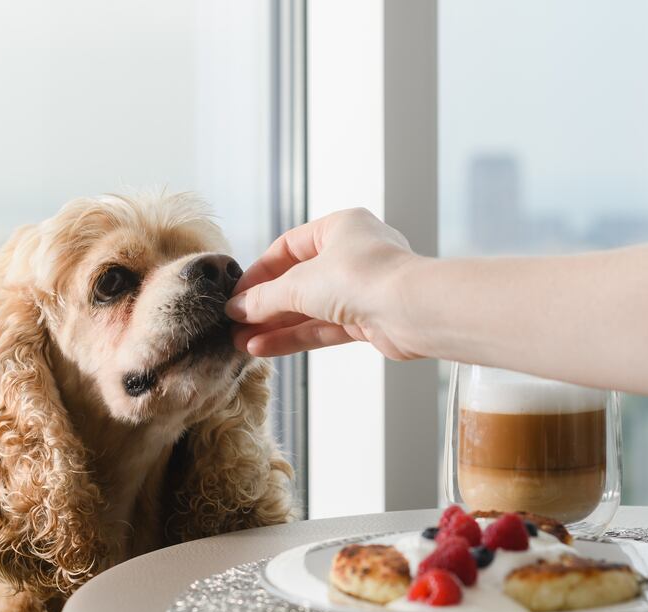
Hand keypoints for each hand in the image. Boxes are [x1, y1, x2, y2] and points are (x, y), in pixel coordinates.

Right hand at [225, 208, 422, 359]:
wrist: (414, 310)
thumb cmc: (362, 278)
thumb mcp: (301, 284)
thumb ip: (265, 298)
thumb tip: (236, 308)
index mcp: (340, 227)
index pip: (288, 247)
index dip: (259, 272)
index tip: (235, 295)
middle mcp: (352, 254)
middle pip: (298, 281)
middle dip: (265, 306)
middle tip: (234, 324)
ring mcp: (362, 289)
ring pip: (310, 309)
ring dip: (275, 326)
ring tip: (241, 343)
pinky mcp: (368, 321)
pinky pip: (323, 328)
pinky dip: (295, 337)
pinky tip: (264, 348)